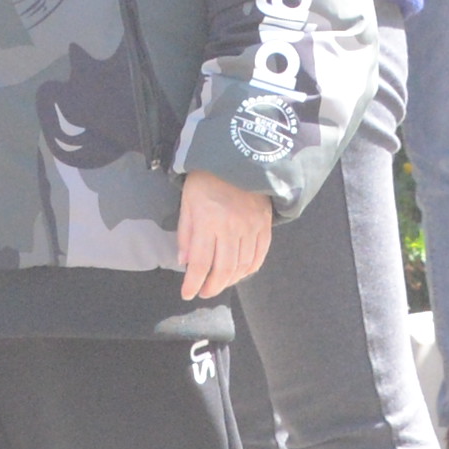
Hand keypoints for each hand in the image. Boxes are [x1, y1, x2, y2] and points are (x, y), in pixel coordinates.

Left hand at [177, 170, 272, 299]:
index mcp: (208, 221)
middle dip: (212, 287)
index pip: (201, 263)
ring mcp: (251, 226)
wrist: (237, 155)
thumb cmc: (206, 179)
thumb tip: (185, 262)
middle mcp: (231, 227)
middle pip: (223, 269)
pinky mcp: (264, 224)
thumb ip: (186, 233)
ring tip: (219, 283)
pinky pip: (259, 255)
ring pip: (242, 266)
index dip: (193, 283)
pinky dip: (249, 269)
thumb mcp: (187, 202)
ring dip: (230, 281)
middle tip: (204, 292)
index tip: (187, 294)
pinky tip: (240, 273)